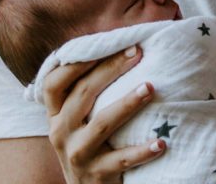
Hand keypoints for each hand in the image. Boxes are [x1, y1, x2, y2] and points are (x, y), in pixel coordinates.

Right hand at [43, 45, 165, 183]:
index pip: (54, 83)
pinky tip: (161, 141)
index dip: (77, 62)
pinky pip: (122, 159)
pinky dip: (143, 150)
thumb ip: (85, 95)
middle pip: (83, 94)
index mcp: (55, 116)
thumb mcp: (76, 123)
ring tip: (150, 87)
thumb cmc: (89, 146)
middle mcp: (60, 133)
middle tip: (137, 53)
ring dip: (128, 103)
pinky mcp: (97, 175)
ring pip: (102, 123)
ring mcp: (78, 155)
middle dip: (110, 70)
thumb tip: (118, 51)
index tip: (107, 44)